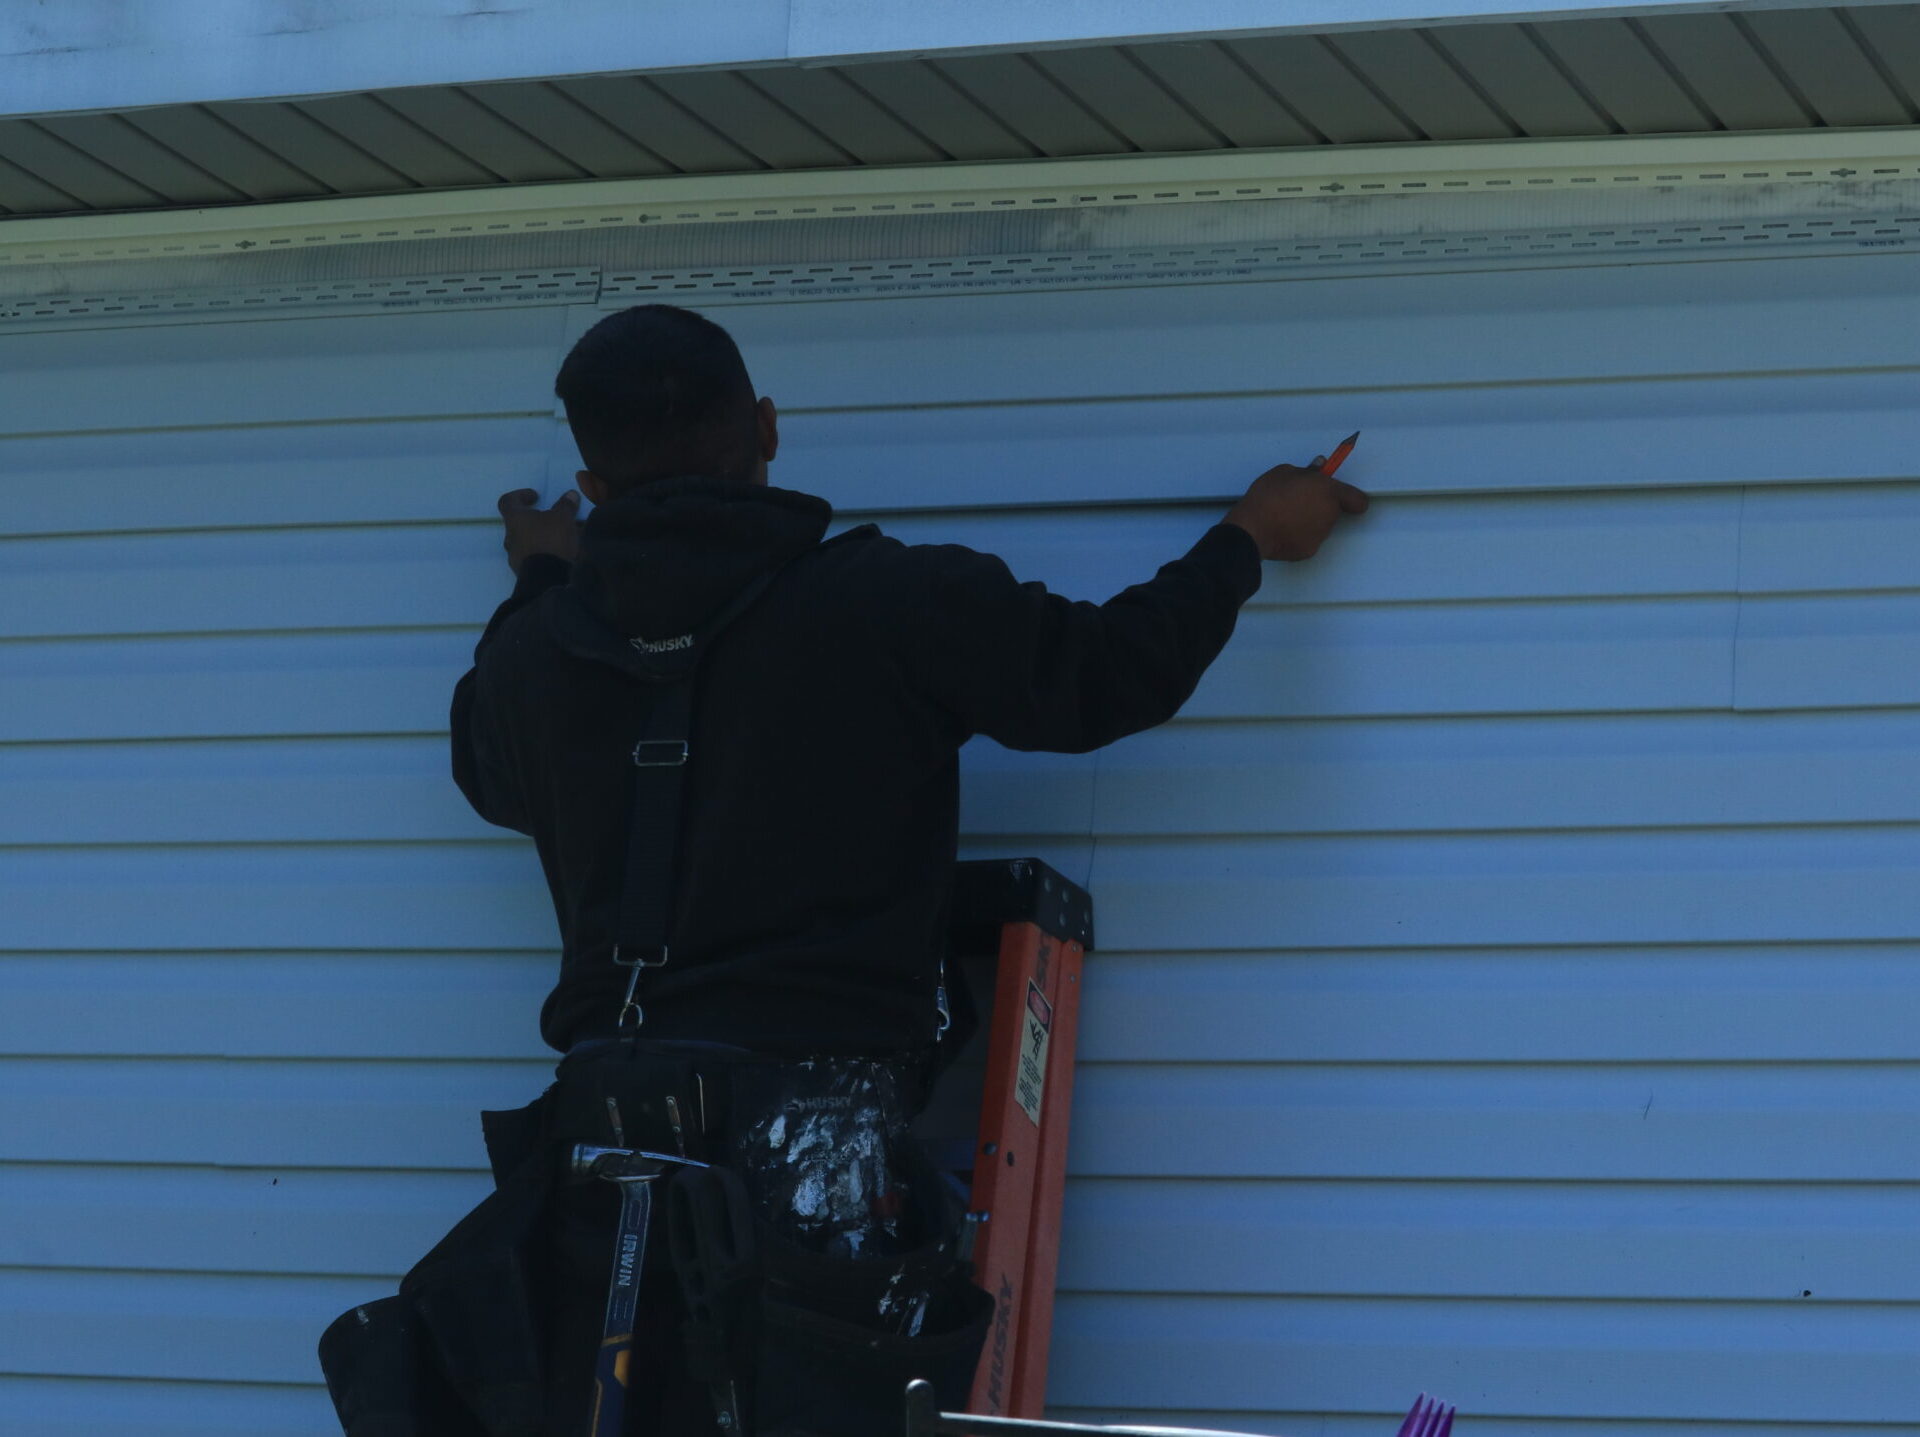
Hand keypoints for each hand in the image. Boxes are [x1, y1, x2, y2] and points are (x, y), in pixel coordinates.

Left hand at [497, 488, 581, 573]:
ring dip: (543, 537)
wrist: (547, 579)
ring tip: (563, 538)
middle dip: (537, 520)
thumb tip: (570, 495)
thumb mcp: (563, 518)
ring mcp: (515, 557)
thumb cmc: (551, 540)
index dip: (520, 495)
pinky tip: (562, 554)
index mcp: (514, 519)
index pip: (508, 501)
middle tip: (554, 519)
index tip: (536, 496)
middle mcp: (510, 537)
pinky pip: (534, 556)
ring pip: (528, 541)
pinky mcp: (524, 572)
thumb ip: (566, 505)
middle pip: (520, 523)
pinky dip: (546, 552)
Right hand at [1223, 459, 1369, 561]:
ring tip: (1286, 514)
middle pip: (1334, 510)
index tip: (1343, 495)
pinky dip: (1298, 535)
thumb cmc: (1267, 497)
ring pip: (1321, 525)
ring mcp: (1321, 535)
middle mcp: (1330, 515)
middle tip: (1300, 499)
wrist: (1252, 529)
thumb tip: (1317, 468)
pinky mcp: (1309, 550)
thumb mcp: (1284, 472)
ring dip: (1309, 519)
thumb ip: (1307, 471)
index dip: (1351, 498)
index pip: (1358, 500)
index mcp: (1328, 492)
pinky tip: (1281, 528)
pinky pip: (1308, 539)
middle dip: (1321, 505)